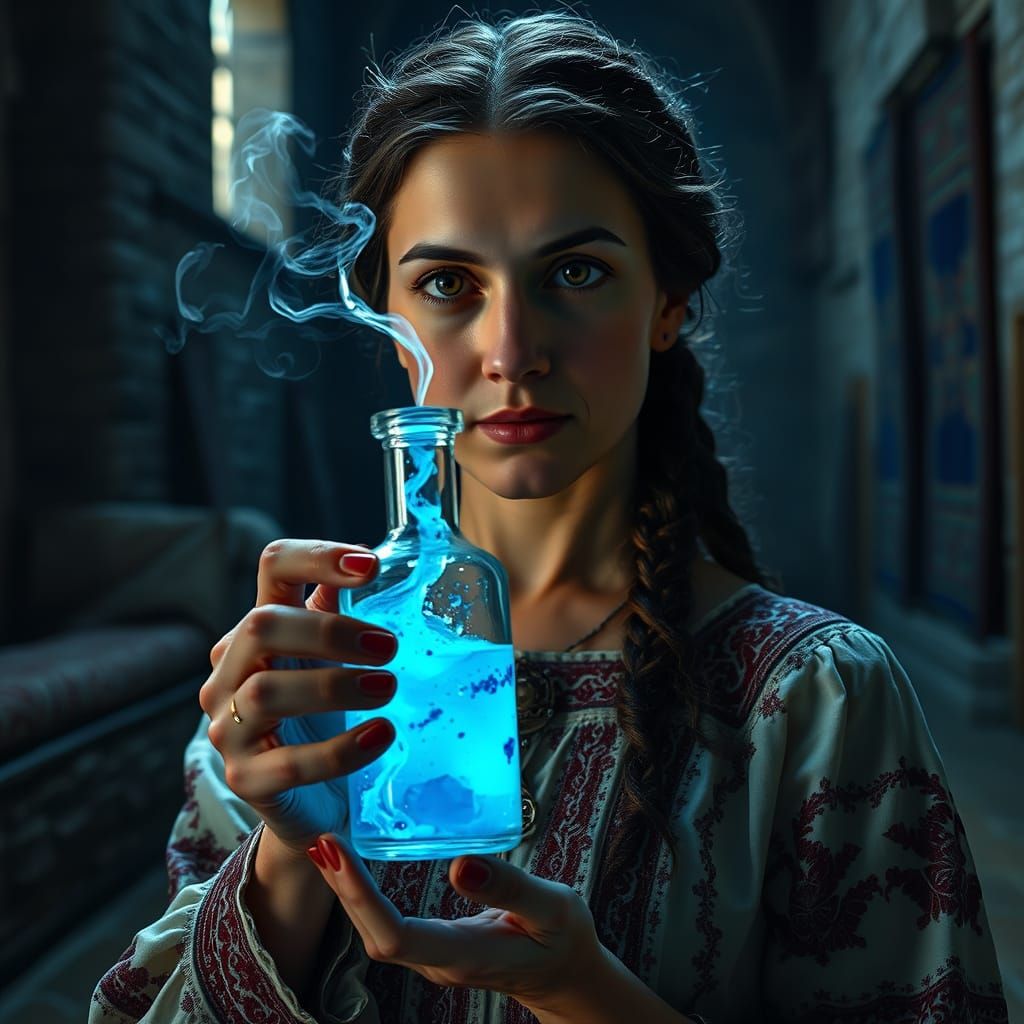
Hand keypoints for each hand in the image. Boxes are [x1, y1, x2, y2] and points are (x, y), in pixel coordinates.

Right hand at [198, 539, 399, 856]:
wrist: (314, 800)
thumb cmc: (325, 717)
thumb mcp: (334, 659)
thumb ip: (342, 613)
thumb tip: (373, 560)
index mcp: (259, 629)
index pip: (274, 567)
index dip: (317, 557)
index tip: (372, 566)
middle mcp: (231, 672)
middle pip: (262, 627)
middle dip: (329, 632)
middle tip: (389, 647)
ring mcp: (229, 726)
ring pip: (265, 694)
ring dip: (334, 686)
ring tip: (387, 688)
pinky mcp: (246, 779)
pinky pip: (288, 763)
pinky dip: (341, 750)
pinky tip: (381, 735)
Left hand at [306, 833, 610, 1017]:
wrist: (566, 975)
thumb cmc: (563, 939)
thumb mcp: (551, 908)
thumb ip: (509, 888)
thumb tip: (459, 864)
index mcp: (464, 955)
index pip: (395, 934)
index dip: (360, 896)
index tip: (336, 852)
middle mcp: (438, 961)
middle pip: (373, 933)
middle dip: (342, 888)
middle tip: (318, 838)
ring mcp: (433, 956)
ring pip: (375, 930)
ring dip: (347, 889)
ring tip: (326, 845)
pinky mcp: (432, 945)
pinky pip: (387, 922)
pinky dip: (365, 891)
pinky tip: (356, 861)